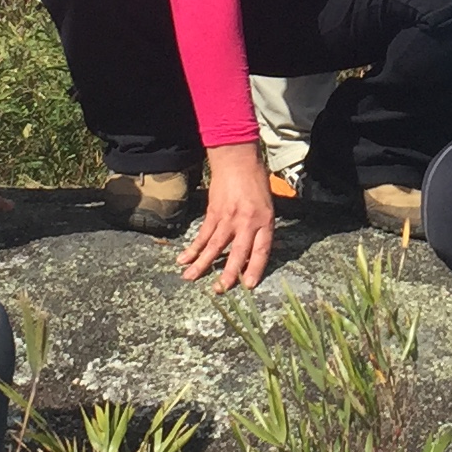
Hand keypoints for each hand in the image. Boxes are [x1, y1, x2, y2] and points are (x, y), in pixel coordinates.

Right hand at [179, 143, 276, 290]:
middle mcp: (246, 222)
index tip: (249, 285)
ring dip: (202, 264)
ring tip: (190, 278)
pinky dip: (193, 248)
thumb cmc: (256, 182)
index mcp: (264, 222)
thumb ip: (262, 229)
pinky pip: (202, 234)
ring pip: (214, 245)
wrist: (237, 161)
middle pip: (237, 252)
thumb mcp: (268, 206)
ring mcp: (228, 218)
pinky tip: (183, 259)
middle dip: (228, 273)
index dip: (255, 269)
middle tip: (219, 289)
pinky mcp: (213, 213)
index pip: (261, 250)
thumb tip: (255, 251)